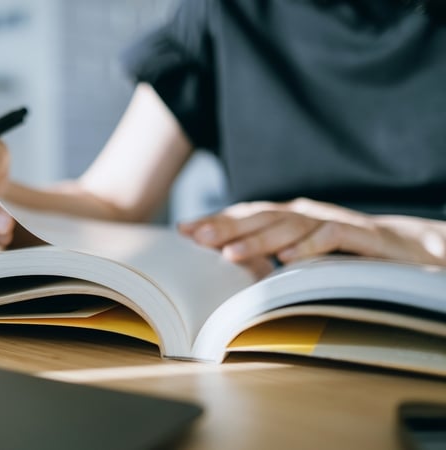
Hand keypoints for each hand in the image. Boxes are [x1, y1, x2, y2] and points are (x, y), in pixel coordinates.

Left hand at [179, 198, 445, 267]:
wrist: (405, 248)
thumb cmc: (343, 254)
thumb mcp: (300, 254)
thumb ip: (268, 256)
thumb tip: (223, 265)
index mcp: (288, 216)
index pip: (246, 216)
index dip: (216, 221)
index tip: (183, 230)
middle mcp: (306, 213)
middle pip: (261, 217)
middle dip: (226, 227)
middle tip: (196, 237)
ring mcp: (332, 221)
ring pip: (291, 226)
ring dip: (259, 241)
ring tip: (230, 255)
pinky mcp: (361, 236)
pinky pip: (332, 238)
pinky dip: (310, 247)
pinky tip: (287, 260)